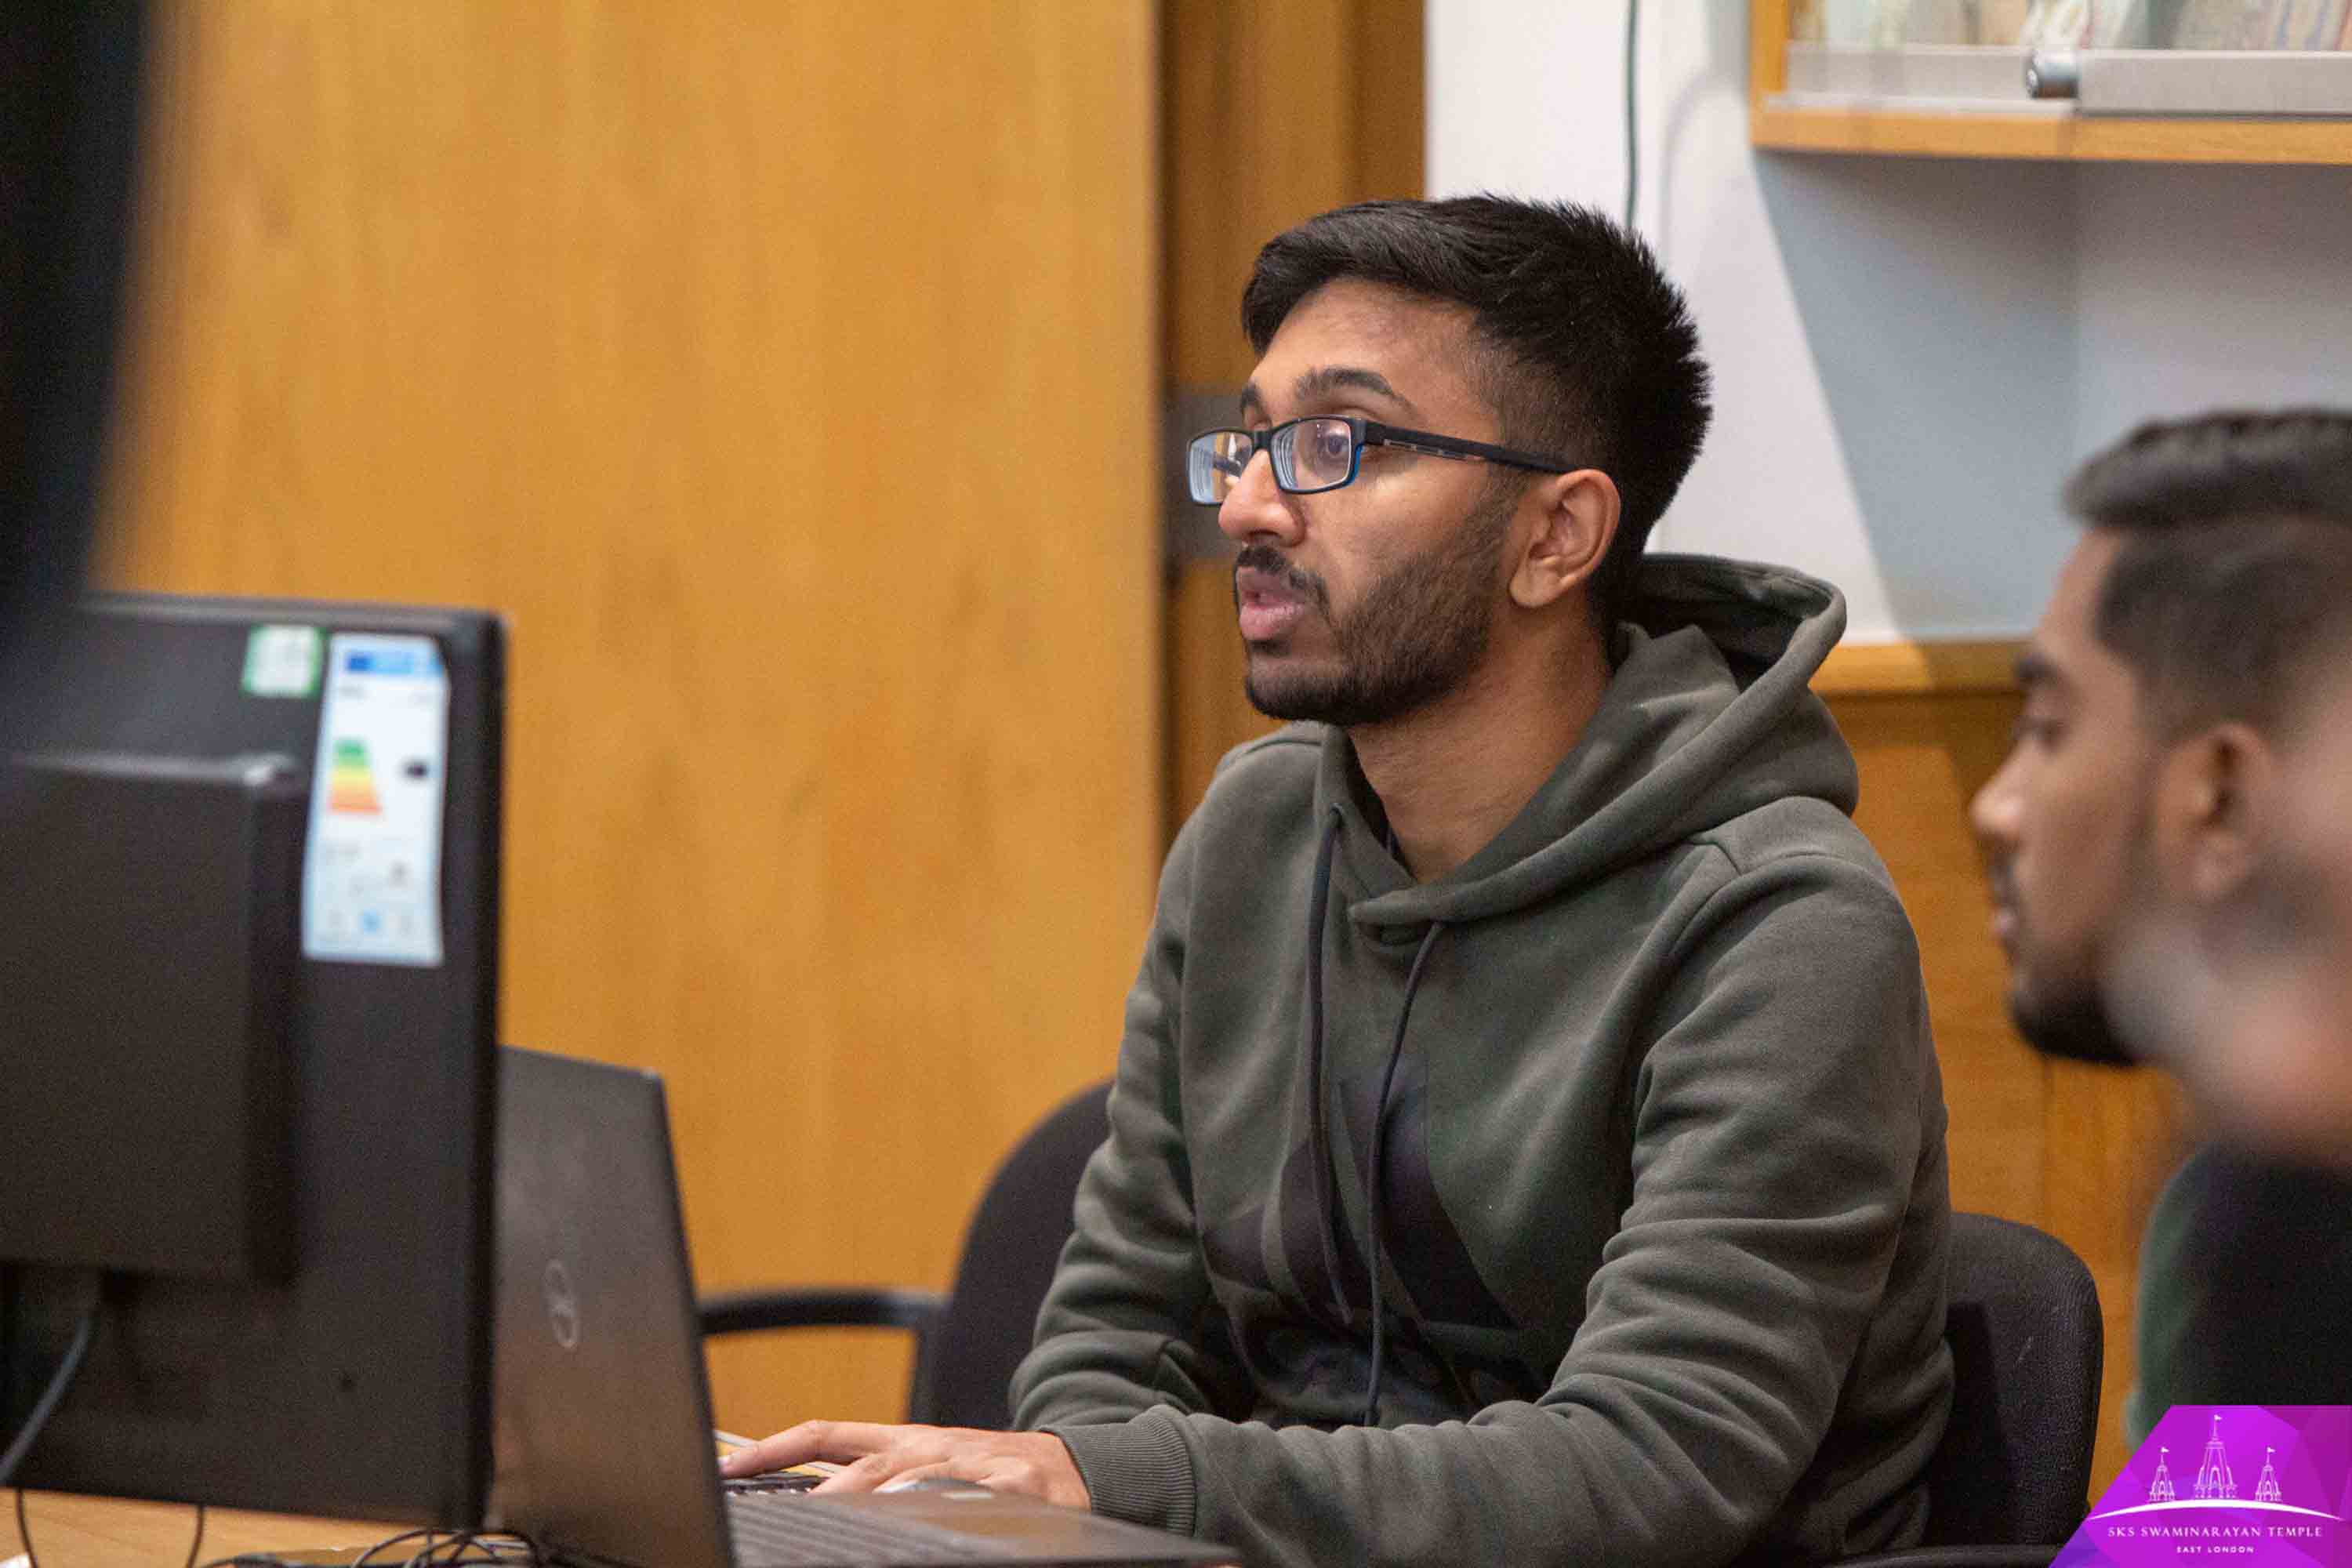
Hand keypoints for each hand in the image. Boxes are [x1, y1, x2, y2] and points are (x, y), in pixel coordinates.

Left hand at [719, 1420, 1090, 1508]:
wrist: (1079, 1467)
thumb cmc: (992, 1474)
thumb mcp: (928, 1466)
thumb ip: (874, 1477)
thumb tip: (807, 1494)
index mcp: (904, 1443)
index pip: (826, 1437)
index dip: (774, 1451)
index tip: (728, 1470)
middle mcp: (931, 1448)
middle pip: (865, 1464)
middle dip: (821, 1488)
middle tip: (787, 1512)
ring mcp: (973, 1465)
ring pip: (916, 1477)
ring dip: (874, 1494)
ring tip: (837, 1514)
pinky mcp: (1018, 1484)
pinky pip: (979, 1496)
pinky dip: (951, 1503)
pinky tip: (929, 1515)